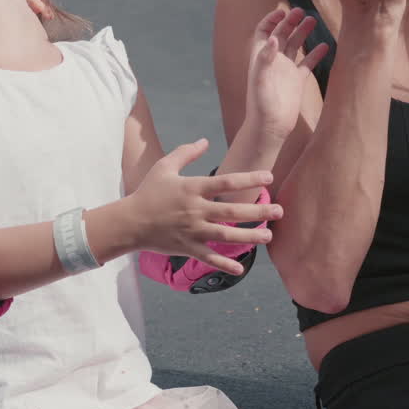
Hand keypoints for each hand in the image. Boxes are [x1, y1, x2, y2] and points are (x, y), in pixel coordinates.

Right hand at [129, 139, 282, 274]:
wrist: (129, 222)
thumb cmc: (148, 192)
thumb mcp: (164, 167)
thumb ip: (186, 153)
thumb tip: (205, 140)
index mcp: (192, 188)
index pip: (226, 182)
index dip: (249, 179)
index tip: (269, 176)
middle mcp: (195, 210)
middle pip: (232, 212)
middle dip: (258, 211)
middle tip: (279, 210)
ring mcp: (192, 231)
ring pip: (226, 236)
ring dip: (250, 237)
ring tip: (269, 235)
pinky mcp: (187, 248)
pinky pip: (209, 257)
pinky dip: (224, 264)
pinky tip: (240, 269)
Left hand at [245, 8, 328, 140]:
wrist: (271, 127)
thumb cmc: (261, 105)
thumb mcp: (260, 80)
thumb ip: (266, 58)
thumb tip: (275, 37)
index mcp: (261, 57)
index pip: (264, 31)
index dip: (272, 19)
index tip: (283, 11)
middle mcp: (274, 61)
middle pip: (282, 34)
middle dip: (290, 21)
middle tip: (302, 11)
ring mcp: (286, 70)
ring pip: (295, 46)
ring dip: (303, 32)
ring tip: (313, 20)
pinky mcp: (297, 81)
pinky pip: (307, 63)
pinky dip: (316, 54)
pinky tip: (326, 46)